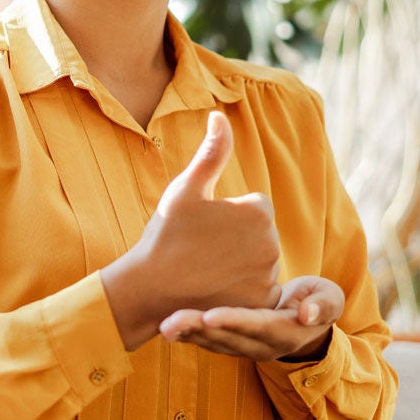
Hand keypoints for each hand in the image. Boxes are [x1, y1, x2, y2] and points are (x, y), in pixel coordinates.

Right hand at [100, 112, 281, 349]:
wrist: (148, 289)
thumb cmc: (165, 235)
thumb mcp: (187, 188)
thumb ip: (212, 152)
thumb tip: (219, 115)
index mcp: (258, 211)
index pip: (256, 208)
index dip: (229, 217)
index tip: (205, 230)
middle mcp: (271, 243)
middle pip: (261, 236)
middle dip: (239, 241)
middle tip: (203, 251)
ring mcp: (268, 276)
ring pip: (260, 263)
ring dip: (241, 265)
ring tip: (207, 270)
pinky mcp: (261, 304)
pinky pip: (261, 290)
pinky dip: (244, 290)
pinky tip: (217, 289)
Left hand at [158, 276, 344, 361]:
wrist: (307, 316)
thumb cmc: (318, 300)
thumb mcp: (329, 299)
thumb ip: (324, 304)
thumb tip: (307, 313)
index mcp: (285, 333)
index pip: (257, 327)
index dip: (234, 322)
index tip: (210, 315)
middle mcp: (262, 346)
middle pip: (228, 339)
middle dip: (199, 330)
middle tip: (170, 321)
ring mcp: (245, 346)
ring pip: (214, 342)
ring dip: (187, 334)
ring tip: (164, 324)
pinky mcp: (232, 341)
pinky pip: (208, 340)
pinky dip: (188, 334)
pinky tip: (167, 325)